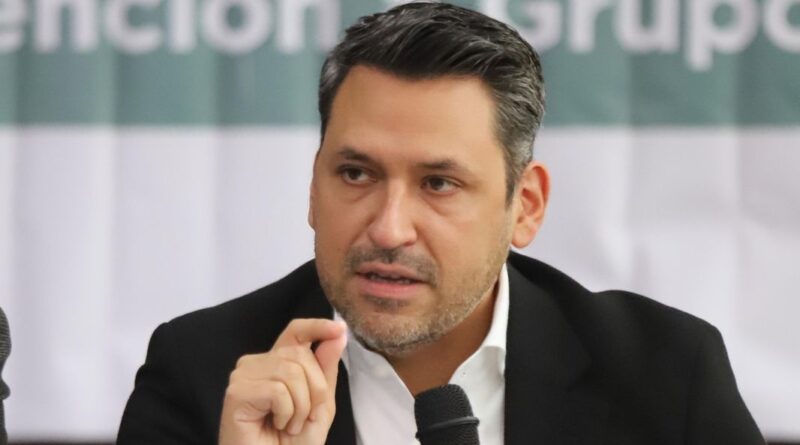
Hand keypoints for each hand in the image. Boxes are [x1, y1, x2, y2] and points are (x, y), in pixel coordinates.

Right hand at [218, 319, 347, 444]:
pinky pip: (277, 390)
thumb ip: (326, 369)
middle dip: (315, 390)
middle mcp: (257, 363)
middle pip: (299, 354)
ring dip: (301, 406)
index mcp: (277, 363)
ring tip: (290, 424)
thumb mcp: (320, 404)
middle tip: (305, 418)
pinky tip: (276, 425)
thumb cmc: (292, 443)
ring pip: (291, 371)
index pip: (296, 332)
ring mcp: (243, 375)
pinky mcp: (236, 391)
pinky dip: (287, 413)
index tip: (339, 328)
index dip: (317, 326)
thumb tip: (338, 333)